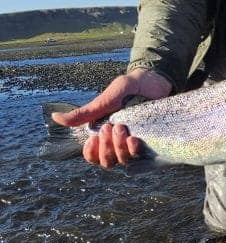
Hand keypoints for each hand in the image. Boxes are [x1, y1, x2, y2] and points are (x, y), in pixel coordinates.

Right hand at [51, 68, 171, 167]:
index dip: (91, 153)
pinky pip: (141, 157)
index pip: (93, 157)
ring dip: (120, 148)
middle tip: (109, 127)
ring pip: (124, 161)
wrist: (154, 81)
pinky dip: (134, 150)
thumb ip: (84, 113)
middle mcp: (118, 144)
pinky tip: (134, 139)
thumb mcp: (104, 100)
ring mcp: (135, 145)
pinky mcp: (150, 143)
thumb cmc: (127, 90)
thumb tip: (55, 117)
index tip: (92, 139)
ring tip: (121, 129)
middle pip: (108, 162)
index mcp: (105, 136)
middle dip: (106, 148)